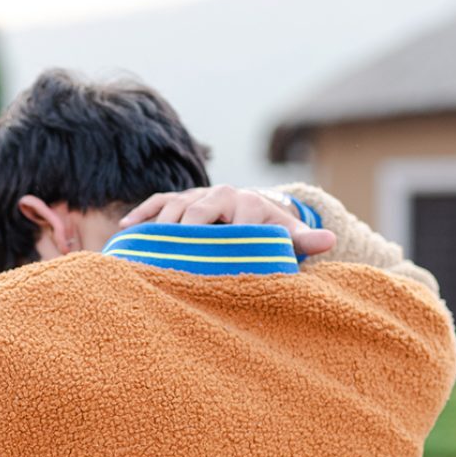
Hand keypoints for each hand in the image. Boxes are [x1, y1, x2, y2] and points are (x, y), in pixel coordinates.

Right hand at [119, 185, 336, 257]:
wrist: (257, 213)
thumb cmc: (271, 235)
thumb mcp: (288, 238)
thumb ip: (303, 241)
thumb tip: (329, 240)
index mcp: (248, 203)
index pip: (234, 220)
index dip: (224, 239)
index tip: (212, 262)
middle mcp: (221, 194)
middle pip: (198, 211)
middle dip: (185, 234)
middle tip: (172, 261)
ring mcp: (197, 196)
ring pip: (174, 207)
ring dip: (159, 228)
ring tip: (144, 252)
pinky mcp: (179, 200)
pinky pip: (157, 203)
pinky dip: (142, 214)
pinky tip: (126, 230)